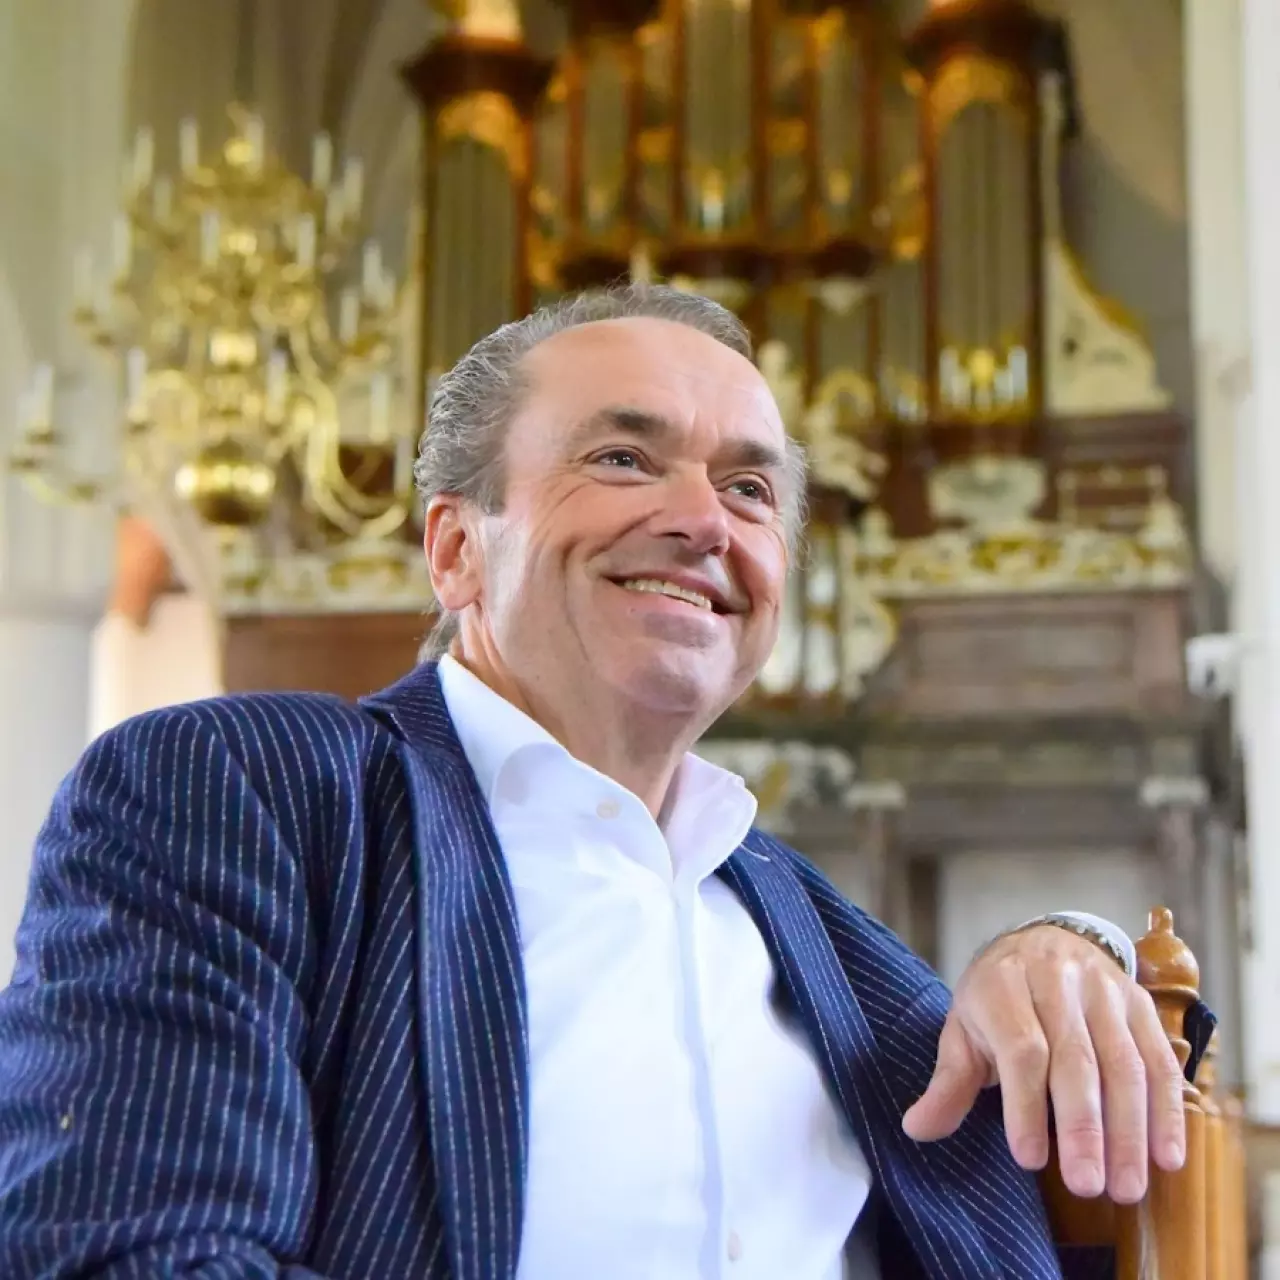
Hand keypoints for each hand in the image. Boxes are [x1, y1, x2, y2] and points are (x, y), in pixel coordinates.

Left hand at [902, 925, 1185, 1202]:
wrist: (1043, 941)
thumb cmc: (997, 998)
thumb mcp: (964, 1029)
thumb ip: (948, 1081)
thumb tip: (917, 1128)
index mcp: (1003, 983)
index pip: (1022, 1048)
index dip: (1026, 1105)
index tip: (1029, 1160)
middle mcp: (1056, 979)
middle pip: (1076, 1060)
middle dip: (1084, 1128)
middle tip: (1088, 1185)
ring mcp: (1104, 990)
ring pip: (1124, 1064)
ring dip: (1129, 1130)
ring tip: (1125, 1186)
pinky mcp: (1140, 1004)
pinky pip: (1160, 1059)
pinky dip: (1167, 1110)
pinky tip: (1167, 1156)